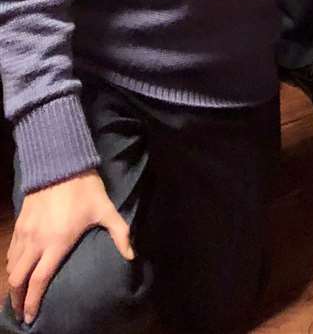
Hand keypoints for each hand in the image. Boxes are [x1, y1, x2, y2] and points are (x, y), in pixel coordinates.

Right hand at [7, 170, 132, 324]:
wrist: (61, 162)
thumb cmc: (85, 189)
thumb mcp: (106, 210)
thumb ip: (120, 234)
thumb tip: (132, 255)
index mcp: (56, 243)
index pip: (39, 281)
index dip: (32, 303)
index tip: (29, 318)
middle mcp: (36, 241)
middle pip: (18, 279)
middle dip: (17, 299)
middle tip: (20, 310)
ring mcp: (25, 232)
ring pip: (11, 266)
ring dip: (13, 282)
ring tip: (18, 293)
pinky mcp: (20, 222)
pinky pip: (11, 250)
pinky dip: (11, 264)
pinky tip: (17, 268)